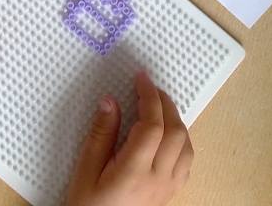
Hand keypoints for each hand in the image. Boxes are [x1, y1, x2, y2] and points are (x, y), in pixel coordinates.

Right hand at [65, 72, 192, 205]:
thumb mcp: (85, 171)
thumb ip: (100, 135)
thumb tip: (110, 101)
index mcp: (134, 172)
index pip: (152, 125)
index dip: (149, 96)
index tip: (141, 78)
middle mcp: (158, 180)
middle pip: (175, 132)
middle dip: (165, 104)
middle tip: (149, 88)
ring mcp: (167, 189)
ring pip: (186, 147)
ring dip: (176, 122)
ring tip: (158, 108)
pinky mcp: (170, 195)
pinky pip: (186, 163)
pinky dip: (181, 141)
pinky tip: (166, 136)